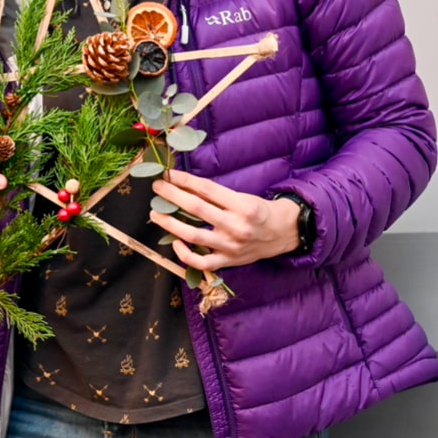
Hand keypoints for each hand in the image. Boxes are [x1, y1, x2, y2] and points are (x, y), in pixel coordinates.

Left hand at [149, 170, 300, 269]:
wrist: (282, 233)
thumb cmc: (258, 211)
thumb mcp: (241, 196)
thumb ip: (214, 194)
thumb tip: (182, 184)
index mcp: (243, 206)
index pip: (207, 190)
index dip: (185, 180)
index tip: (168, 174)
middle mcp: (237, 226)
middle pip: (197, 209)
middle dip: (172, 196)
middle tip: (157, 188)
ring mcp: (231, 247)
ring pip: (193, 236)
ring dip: (170, 223)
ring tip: (155, 214)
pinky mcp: (228, 262)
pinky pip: (201, 262)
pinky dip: (184, 254)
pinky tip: (175, 242)